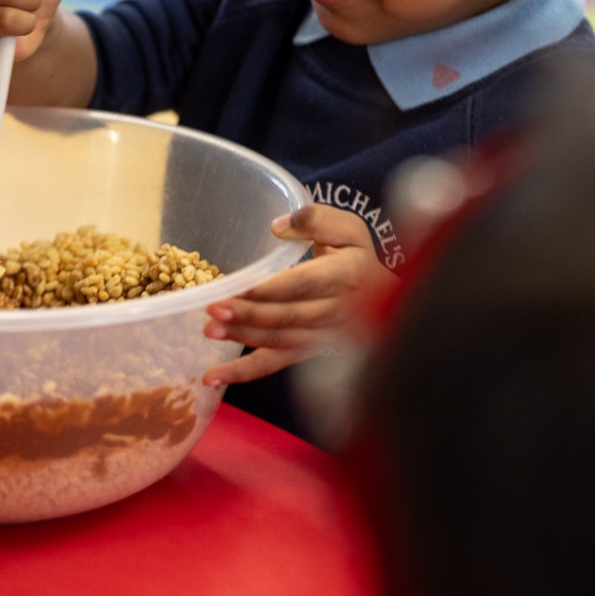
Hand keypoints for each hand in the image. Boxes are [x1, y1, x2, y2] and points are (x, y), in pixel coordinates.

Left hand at [201, 205, 393, 386]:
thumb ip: (315, 219)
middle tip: (214, 308)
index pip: (304, 285)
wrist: (384, 297)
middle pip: (286, 316)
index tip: (240, 286)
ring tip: (209, 330)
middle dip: (248, 314)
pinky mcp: (306, 351)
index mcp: (345, 276)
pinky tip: (213, 376)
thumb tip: (278, 226)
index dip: (271, 288)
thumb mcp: (348, 227)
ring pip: (278, 341)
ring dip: (242, 337)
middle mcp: (334, 311)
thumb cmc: (356, 256)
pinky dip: (242, 373)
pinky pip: (273, 364)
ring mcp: (320, 336)